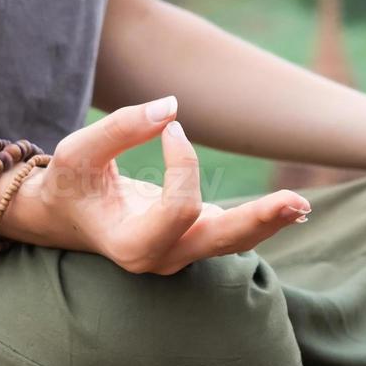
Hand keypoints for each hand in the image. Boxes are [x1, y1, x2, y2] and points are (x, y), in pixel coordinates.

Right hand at [3, 97, 310, 274]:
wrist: (63, 215)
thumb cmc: (68, 183)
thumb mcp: (78, 151)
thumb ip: (121, 128)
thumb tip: (171, 107)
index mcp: (130, 246)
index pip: (178, 207)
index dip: (184, 163)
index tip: (170, 126)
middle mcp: (161, 259)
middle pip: (220, 241)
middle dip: (259, 219)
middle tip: (296, 201)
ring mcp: (181, 253)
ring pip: (234, 241)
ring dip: (269, 220)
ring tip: (302, 204)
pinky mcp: (193, 238)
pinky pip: (233, 232)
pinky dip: (261, 218)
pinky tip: (292, 208)